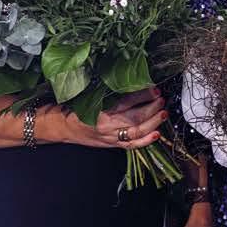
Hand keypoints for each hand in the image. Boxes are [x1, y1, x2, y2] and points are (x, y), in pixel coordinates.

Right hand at [41, 88, 167, 149]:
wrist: (63, 127)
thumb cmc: (76, 108)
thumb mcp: (90, 95)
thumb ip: (109, 91)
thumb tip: (131, 81)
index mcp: (99, 109)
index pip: (125, 101)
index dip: (141, 95)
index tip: (153, 88)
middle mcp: (106, 124)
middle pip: (134, 117)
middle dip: (151, 108)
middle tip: (161, 99)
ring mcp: (110, 136)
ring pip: (136, 131)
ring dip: (153, 122)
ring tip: (163, 113)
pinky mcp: (112, 144)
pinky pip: (131, 145)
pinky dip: (145, 141)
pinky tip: (156, 134)